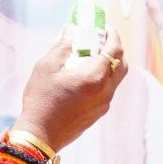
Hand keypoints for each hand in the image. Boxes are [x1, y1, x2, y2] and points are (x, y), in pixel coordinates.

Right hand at [17, 30, 127, 153]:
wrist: (40, 135)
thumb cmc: (41, 100)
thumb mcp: (46, 67)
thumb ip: (61, 47)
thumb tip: (70, 31)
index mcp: (95, 77)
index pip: (115, 50)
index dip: (113, 36)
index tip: (106, 28)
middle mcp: (105, 91)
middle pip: (122, 65)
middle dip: (115, 50)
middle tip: (101, 41)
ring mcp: (103, 105)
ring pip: (115, 80)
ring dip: (109, 65)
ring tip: (91, 58)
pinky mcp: (98, 114)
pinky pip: (107, 91)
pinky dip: (103, 79)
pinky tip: (85, 77)